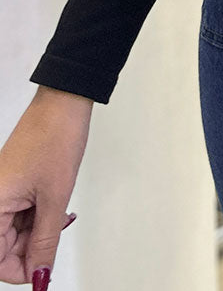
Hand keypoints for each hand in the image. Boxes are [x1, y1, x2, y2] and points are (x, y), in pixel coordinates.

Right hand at [0, 89, 88, 285]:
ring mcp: (2, 192)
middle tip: (56, 232)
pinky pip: (20, 215)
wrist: (64, 102)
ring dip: (38, 232)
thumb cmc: (56, 138)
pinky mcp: (13, 184)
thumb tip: (39, 276)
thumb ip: (44, 242)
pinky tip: (55, 207)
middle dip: (31, 249)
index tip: (42, 272)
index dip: (20, 270)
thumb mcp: (54, 198)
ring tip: (59, 212)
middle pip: (3, 248)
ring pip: (14, 233)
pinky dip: (39, 217)